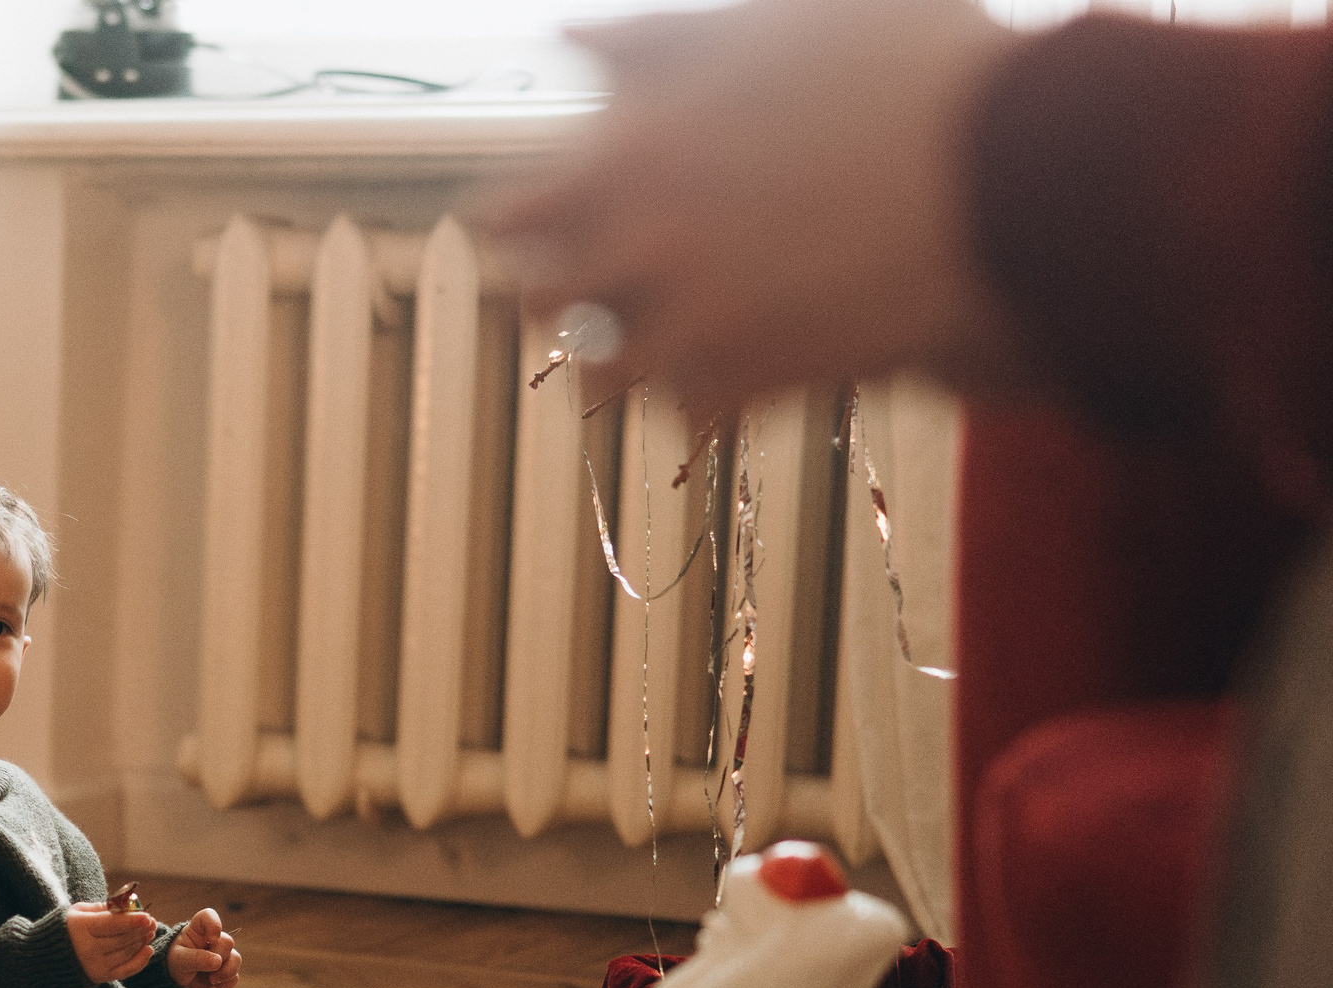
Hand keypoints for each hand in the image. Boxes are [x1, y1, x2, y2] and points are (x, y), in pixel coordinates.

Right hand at [67, 901, 155, 983]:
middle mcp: (86, 948)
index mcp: (80, 927)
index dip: (132, 920)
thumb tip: (131, 905)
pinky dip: (140, 961)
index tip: (147, 916)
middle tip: (151, 922)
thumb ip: (106, 907)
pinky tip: (148, 949)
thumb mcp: (82, 911)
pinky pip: (126, 970)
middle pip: (122, 939)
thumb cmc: (72, 927)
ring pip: (126, 952)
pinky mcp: (100, 976)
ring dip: (142, 942)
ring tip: (150, 932)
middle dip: (140, 930)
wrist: (54, 954)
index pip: (112, 924)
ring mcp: (94, 964)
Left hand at [168, 907, 240, 987]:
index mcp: (198, 930)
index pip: (209, 916)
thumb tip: (218, 961)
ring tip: (211, 981)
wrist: (176, 983)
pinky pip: (235, 977)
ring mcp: (222, 956)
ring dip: (226, 972)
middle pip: (227, 942)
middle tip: (207, 969)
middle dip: (219, 957)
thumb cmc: (175, 963)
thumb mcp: (180, 960)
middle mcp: (213, 940)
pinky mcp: (226, 971)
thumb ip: (196, 958)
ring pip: (236, 959)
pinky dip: (226, 984)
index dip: (214, 924)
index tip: (212, 939)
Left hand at [484, 0, 1023, 414]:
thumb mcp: (774, 18)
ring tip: (634, 352)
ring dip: (616, 360)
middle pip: (534, 302)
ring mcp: (688, 321)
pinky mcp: (750, 381)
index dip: (513, 221)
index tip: (521, 224)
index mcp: (622, 151)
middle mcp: (636, 244)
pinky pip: (686, 410)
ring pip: (598, 375)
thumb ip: (655, 40)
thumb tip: (573, 40)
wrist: (1022, 168)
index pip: (503, 215)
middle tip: (571, 291)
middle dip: (553, 294)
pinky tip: (719, 376)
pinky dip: (697, 395)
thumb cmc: (909, 66)